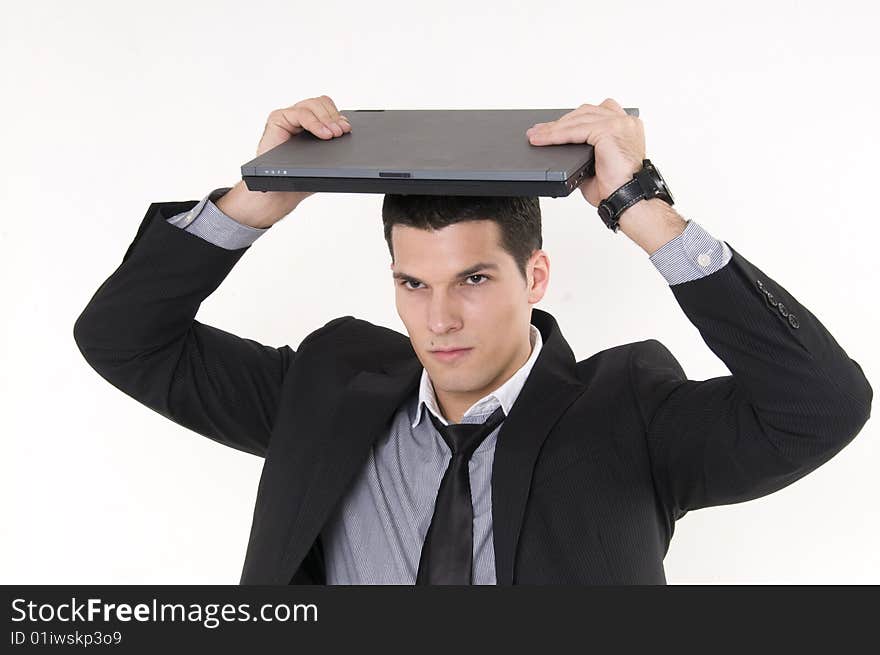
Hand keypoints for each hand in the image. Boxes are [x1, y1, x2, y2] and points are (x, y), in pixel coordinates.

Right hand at [256, 95, 351, 202]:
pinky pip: (299, 113)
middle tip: (341, 132)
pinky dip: (313, 122)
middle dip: (334, 117)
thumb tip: (347, 133)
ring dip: (326, 119)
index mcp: (312, 123)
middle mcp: (300, 117)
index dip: (338, 116)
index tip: (347, 128)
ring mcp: (289, 117)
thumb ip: (333, 144)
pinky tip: (323, 133)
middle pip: (321, 103)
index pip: (328, 107)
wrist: (279, 190)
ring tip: (333, 134)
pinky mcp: (278, 119)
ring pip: (312, 105)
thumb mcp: (323, 159)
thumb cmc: (298, 175)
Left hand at [525, 98, 644, 207]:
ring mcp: (618, 124)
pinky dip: (556, 136)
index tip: (551, 126)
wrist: (626, 198)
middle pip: (584, 113)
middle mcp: (624, 121)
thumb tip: (560, 150)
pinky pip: (575, 130)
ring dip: (553, 128)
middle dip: (559, 122)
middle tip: (537, 131)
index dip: (571, 119)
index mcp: (625, 127)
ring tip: (535, 136)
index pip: (594, 114)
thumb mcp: (594, 165)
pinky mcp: (608, 130)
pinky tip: (543, 140)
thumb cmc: (616, 187)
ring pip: (577, 120)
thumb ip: (582, 153)